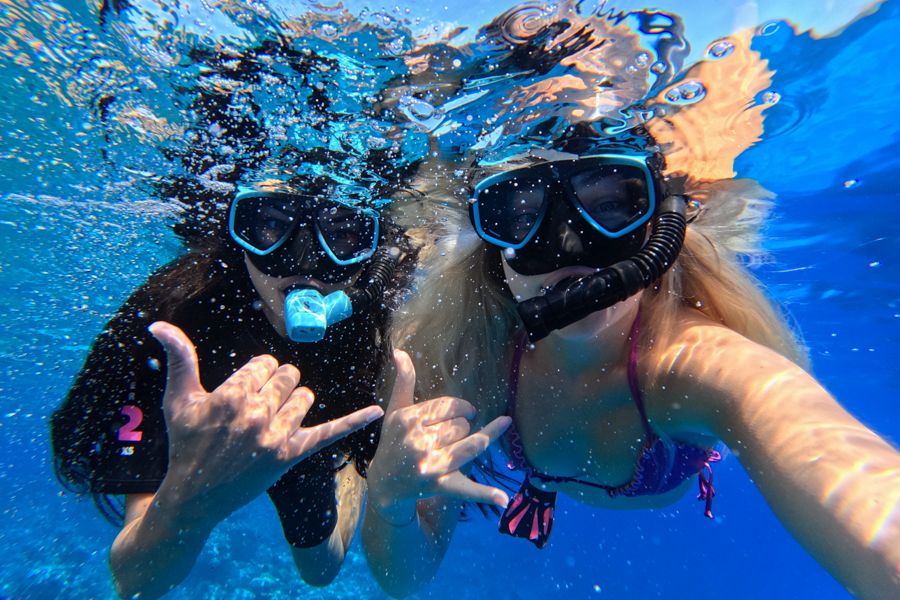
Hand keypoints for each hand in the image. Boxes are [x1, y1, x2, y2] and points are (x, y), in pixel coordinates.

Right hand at [148, 321, 382, 526]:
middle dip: (274, 386)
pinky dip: (354, 421)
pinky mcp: (291, 455)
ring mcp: (276, 436)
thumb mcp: (178, 400)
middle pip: (287, 376)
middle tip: (256, 407)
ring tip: (270, 420)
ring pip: (304, 397)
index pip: (264, 364)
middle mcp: (256, 414)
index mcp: (231, 395)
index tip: (242, 393)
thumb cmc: (186, 444)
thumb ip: (178, 358)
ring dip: (293, 402)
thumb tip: (158, 324)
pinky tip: (377, 411)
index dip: (255, 376)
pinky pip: (329, 433)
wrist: (194, 496)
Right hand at [366, 350, 510, 524]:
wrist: (385, 483)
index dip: (460, 408)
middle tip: (448, 436)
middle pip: (461, 425)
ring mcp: (431, 465)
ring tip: (474, 439)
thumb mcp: (396, 412)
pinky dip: (486, 494)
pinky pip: (467, 488)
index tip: (460, 413)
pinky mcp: (441, 485)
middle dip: (461, 427)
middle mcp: (418, 442)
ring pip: (472, 444)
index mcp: (409, 420)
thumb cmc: (394, 442)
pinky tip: (503, 499)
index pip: (450, 406)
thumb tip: (400, 351)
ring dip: (479, 440)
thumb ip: (403, 381)